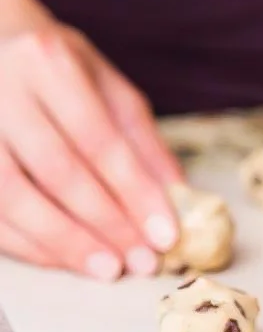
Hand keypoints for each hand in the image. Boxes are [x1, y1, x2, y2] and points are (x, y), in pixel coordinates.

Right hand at [0, 13, 183, 278]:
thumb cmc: (58, 68)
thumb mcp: (109, 88)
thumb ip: (142, 141)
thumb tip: (177, 195)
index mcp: (48, 62)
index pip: (99, 140)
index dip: (135, 192)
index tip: (165, 234)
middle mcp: (0, 89)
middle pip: (58, 172)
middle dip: (106, 224)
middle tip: (140, 260)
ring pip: (13, 197)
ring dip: (65, 242)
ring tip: (108, 269)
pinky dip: (27, 243)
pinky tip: (63, 260)